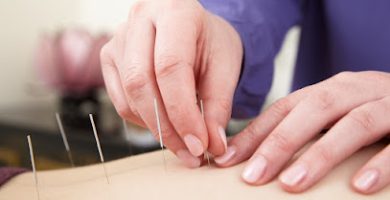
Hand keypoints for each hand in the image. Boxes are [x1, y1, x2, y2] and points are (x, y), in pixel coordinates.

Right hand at [100, 0, 242, 166]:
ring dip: (156, 128)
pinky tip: (165, 123)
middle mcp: (141, 18)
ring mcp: (120, 37)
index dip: (183, 112)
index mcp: (176, 10)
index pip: (171, 67)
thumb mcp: (226, 68)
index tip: (199, 144)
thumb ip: (218, 107)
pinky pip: (120, 100)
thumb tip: (212, 145)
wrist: (196, 31)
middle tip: (191, 153)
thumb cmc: (211, 44)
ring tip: (183, 143)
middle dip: (167, 127)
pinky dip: (143, 120)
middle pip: (141, 82)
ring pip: (128, 94)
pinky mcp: (110, 56)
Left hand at [215, 71, 389, 193]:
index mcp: (330, 90)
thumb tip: (259, 160)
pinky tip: (359, 186)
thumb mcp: (336, 116)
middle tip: (252, 176)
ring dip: (320, 154)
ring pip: (354, 123)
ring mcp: (387, 103)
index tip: (227, 160)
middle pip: (313, 110)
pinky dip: (380, 163)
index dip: (256, 133)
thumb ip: (306, 130)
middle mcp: (356, 90)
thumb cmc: (371, 113)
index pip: (285, 108)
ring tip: (291, 184)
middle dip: (280, 143)